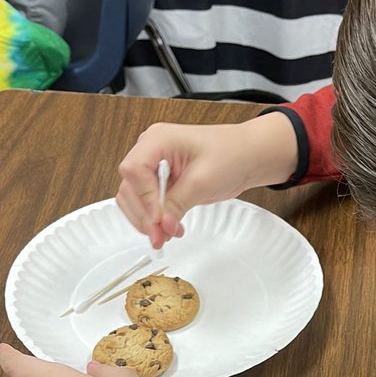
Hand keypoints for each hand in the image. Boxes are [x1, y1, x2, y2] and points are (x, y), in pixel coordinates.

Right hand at [116, 113, 298, 247]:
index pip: (134, 169)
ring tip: (167, 235)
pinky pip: (148, 204)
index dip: (144, 197)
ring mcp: (154, 167)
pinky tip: (170, 229)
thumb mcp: (203, 181)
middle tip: (160, 237)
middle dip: (143, 215)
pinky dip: (155, 220)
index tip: (158, 219)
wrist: (246, 157)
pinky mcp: (161, 183)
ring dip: (147, 221)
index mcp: (157, 140)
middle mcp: (150, 151)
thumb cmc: (230, 155)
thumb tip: (162, 226)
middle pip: (129, 187)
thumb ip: (178, 204)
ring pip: (133, 198)